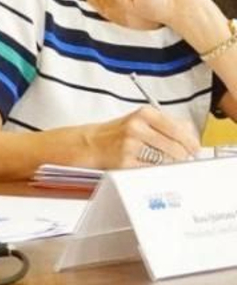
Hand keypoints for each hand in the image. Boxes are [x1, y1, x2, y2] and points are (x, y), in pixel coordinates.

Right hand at [83, 106, 201, 168]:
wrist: (90, 143)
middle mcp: (136, 127)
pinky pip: (152, 170)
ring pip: (166, 160)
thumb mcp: (141, 120)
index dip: (191, 142)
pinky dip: (156, 171)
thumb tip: (191, 137)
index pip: (178, 129)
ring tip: (164, 161)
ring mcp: (130, 145)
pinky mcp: (124, 162)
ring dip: (170, 164)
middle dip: (183, 156)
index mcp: (144, 114)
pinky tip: (151, 167)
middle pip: (176, 148)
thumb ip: (167, 125)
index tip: (195, 149)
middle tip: (183, 159)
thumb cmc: (118, 133)